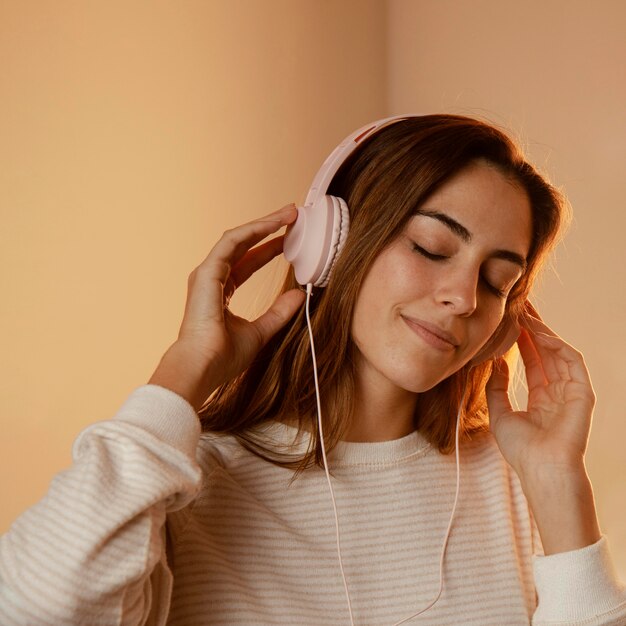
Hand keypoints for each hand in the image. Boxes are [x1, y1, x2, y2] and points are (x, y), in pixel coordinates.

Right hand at [149, 204, 304, 409]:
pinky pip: (232, 242)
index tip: (291, 239)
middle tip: (292, 215)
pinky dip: (254, 230)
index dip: (269, 249)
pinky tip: (274, 223)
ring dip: (264, 224)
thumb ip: (279, 312)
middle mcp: (212, 279)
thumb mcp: (261, 330)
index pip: (248, 263)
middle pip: (244, 246)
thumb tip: (300, 294)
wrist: (203, 367)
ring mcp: (207, 274)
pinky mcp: (206, 272)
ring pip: (238, 238)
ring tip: (289, 213)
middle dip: (268, 229)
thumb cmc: (224, 356)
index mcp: (221, 292)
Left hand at [485, 305, 595, 482]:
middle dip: (534, 329)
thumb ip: (497, 387)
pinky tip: (540, 333)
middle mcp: (558, 392)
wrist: (540, 469)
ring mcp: (571, 392)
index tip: (510, 322)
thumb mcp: (499, 413)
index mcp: (541, 399)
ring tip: (526, 314)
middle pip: (546, 352)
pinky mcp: (583, 392)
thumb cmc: (520, 449)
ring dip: (543, 332)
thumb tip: (496, 361)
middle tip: (520, 307)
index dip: (522, 341)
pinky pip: (572, 361)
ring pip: (558, 353)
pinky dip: (556, 345)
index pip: (532, 361)